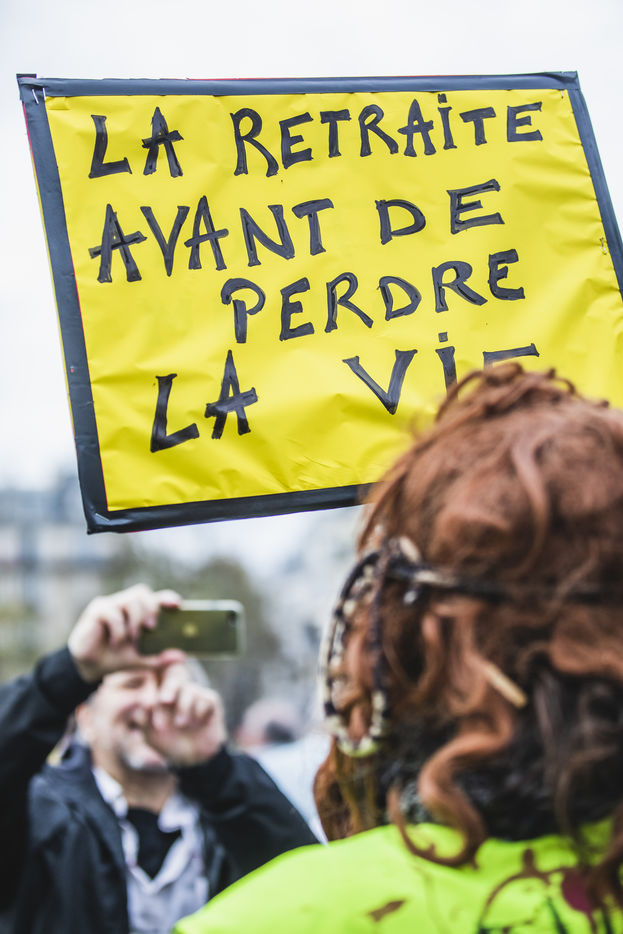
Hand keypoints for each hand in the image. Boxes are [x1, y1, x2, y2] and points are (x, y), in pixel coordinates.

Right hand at [68, 584, 183, 682]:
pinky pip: (112, 612)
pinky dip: (118, 629)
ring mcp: (110, 604)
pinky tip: (115, 643)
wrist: (91, 667)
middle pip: (142, 592)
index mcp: (138, 612)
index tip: (177, 604)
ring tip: (131, 639)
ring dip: (135, 620)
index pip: (155, 597)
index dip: (167, 597)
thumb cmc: (117, 658)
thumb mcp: (141, 661)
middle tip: (151, 628)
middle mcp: (125, 604)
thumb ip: (159, 658)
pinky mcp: (96, 610)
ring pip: (129, 600)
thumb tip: (182, 656)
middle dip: (150, 608)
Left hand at [145, 664, 226, 766]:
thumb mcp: (149, 733)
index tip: (147, 707)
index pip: (155, 684)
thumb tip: (140, 702)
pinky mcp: (211, 700)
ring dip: (183, 708)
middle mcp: (178, 691)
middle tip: (165, 700)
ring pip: (189, 689)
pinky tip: (197, 723)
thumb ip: (142, 717)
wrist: (191, 759)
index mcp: (161, 695)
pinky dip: (199, 712)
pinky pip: (205, 698)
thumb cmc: (167, 743)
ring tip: (181, 724)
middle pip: (174, 678)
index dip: (151, 693)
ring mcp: (195, 693)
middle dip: (169, 688)